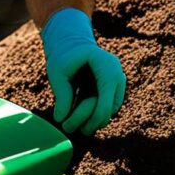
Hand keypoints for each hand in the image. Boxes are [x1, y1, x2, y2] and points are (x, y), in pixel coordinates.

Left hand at [41, 8, 126, 134]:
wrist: (72, 46)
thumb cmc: (63, 57)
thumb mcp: (56, 72)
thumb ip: (61, 94)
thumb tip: (60, 119)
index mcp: (106, 64)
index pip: (106, 97)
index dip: (90, 115)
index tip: (70, 127)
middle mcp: (117, 74)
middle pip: (108, 107)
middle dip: (88, 121)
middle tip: (66, 129)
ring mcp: (118, 83)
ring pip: (108, 112)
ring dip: (90, 121)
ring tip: (69, 125)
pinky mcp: (114, 91)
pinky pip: (106, 110)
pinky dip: (92, 116)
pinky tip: (75, 118)